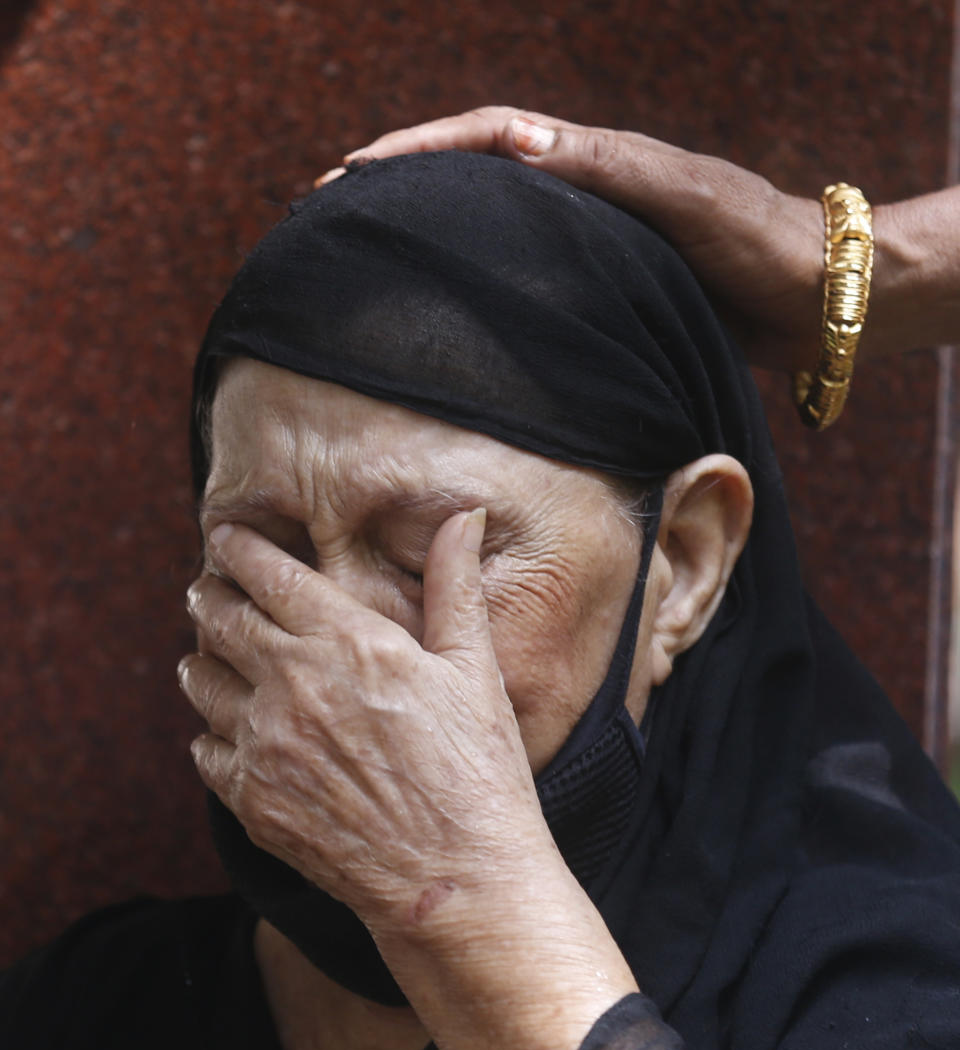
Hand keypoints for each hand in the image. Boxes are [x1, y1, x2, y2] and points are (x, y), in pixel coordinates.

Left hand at [179, 510, 557, 939]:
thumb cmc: (478, 770)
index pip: (269, 574)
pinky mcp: (252, 800)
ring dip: (201, 660)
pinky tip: (226, 734)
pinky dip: (210, 734)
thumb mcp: (475, 668)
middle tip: (205, 588)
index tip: (225, 536)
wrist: (456, 877)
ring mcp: (266, 745)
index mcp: (349, 641)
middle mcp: (293, 684)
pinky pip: (205, 751)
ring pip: (202, 683)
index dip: (238, 548)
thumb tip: (466, 515)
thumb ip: (455, 585)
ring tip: (206, 657)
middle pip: (220, 620)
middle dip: (208, 595)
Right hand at [320, 105, 822, 370]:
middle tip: (333, 211)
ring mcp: (588, 247)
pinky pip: (527, 285)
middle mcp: (580, 198)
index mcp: (591, 161)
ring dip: (432, 238)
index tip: (351, 173)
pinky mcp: (602, 293)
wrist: (810, 298)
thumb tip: (518, 142)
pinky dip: (480, 291)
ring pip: (493, 232)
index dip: (417, 150)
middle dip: (403, 188)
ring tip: (370, 259)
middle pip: (475, 179)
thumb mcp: (683, 193)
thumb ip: (608, 167)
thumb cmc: (754, 238)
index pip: (487, 138)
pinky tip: (451, 319)